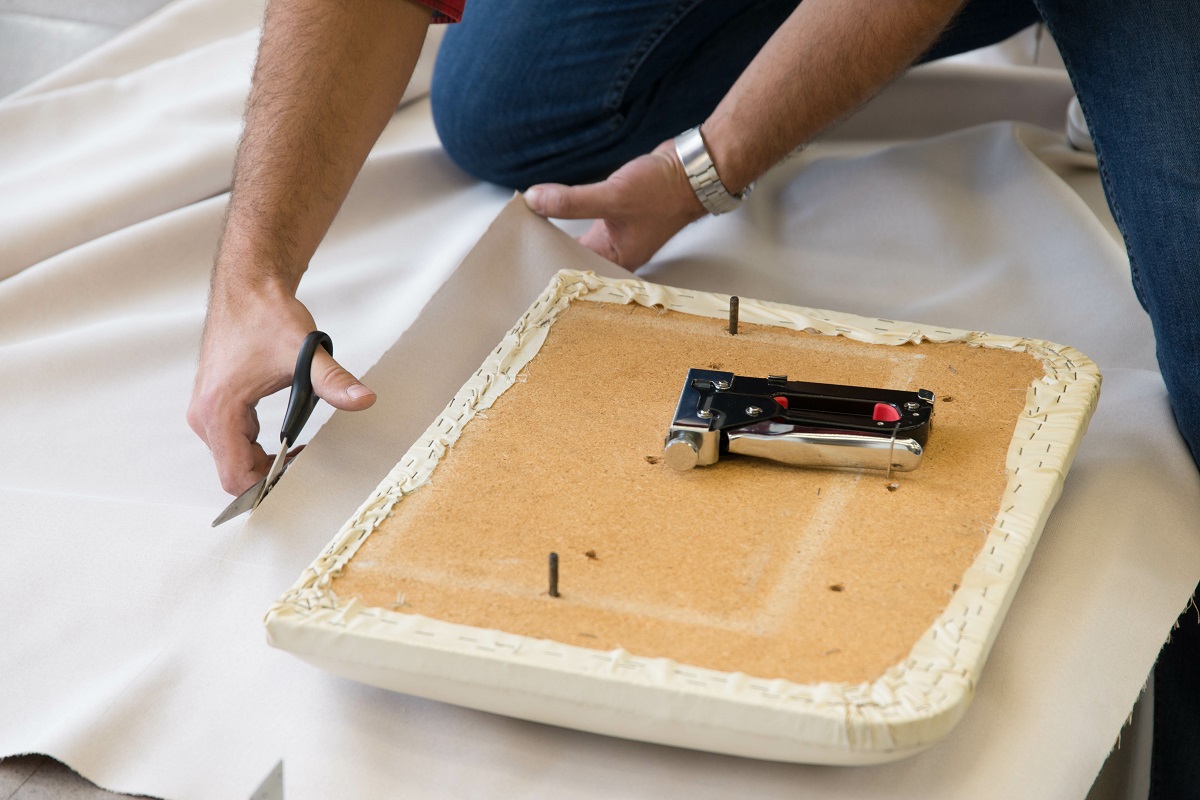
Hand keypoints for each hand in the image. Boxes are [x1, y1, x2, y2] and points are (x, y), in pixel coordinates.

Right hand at [187, 279, 375, 495]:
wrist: (248, 287)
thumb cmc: (266, 315)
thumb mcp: (304, 352)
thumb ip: (334, 381)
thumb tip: (364, 400)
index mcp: (219, 409)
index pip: (236, 475)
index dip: (268, 486)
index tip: (300, 478)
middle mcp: (204, 415)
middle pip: (234, 472)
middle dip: (270, 477)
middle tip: (307, 468)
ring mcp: (205, 410)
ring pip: (232, 459)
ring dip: (264, 463)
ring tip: (300, 455)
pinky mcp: (213, 404)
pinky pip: (232, 442)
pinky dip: (257, 449)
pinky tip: (285, 441)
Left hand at [523, 140, 705, 269]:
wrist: (692, 169)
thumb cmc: (665, 191)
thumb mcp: (614, 195)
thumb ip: (572, 200)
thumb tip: (534, 200)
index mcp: (617, 261)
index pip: (573, 272)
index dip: (547, 265)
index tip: (520, 257)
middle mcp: (614, 252)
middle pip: (571, 258)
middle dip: (546, 248)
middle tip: (515, 241)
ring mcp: (614, 234)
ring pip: (575, 239)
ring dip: (555, 231)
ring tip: (525, 225)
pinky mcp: (612, 216)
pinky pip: (582, 221)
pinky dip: (566, 215)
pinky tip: (548, 209)